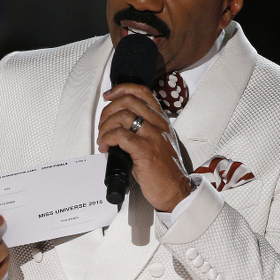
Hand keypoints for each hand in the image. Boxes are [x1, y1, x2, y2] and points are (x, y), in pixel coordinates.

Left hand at [98, 83, 190, 211]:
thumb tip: (119, 124)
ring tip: (103, 138)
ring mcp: (153, 136)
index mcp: (161, 120)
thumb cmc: (166, 170)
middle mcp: (158, 124)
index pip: (142, 92)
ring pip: (123, 116)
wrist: (176, 190)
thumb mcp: (160, 141)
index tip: (109, 96)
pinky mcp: (145, 150)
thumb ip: (145, 128)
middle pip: (128, 101)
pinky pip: (120, 135)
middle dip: (108, 110)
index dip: (121, 89)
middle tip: (102, 125)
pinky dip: (107, 139)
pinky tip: (106, 147)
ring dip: (106, 126)